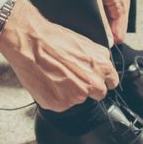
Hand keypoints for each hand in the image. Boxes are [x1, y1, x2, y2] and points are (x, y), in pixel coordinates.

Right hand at [0, 0, 119, 111]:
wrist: (31, 43)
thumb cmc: (53, 39)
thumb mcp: (84, 43)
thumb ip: (95, 59)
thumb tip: (96, 67)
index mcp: (103, 66)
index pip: (111, 82)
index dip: (101, 79)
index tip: (93, 78)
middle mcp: (93, 83)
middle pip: (98, 94)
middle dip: (88, 88)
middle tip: (72, 78)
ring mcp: (77, 96)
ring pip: (78, 99)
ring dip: (69, 92)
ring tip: (55, 75)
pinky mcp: (60, 104)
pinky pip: (60, 104)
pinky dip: (54, 96)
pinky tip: (47, 81)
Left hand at [75, 0, 130, 44]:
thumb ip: (100, 19)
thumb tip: (107, 41)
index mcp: (121, 4)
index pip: (119, 35)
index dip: (106, 43)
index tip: (91, 49)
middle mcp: (119, 2)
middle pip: (111, 29)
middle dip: (98, 34)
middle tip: (80, 38)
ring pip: (104, 19)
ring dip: (92, 23)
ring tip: (77, 24)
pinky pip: (99, 10)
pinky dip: (90, 13)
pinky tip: (78, 11)